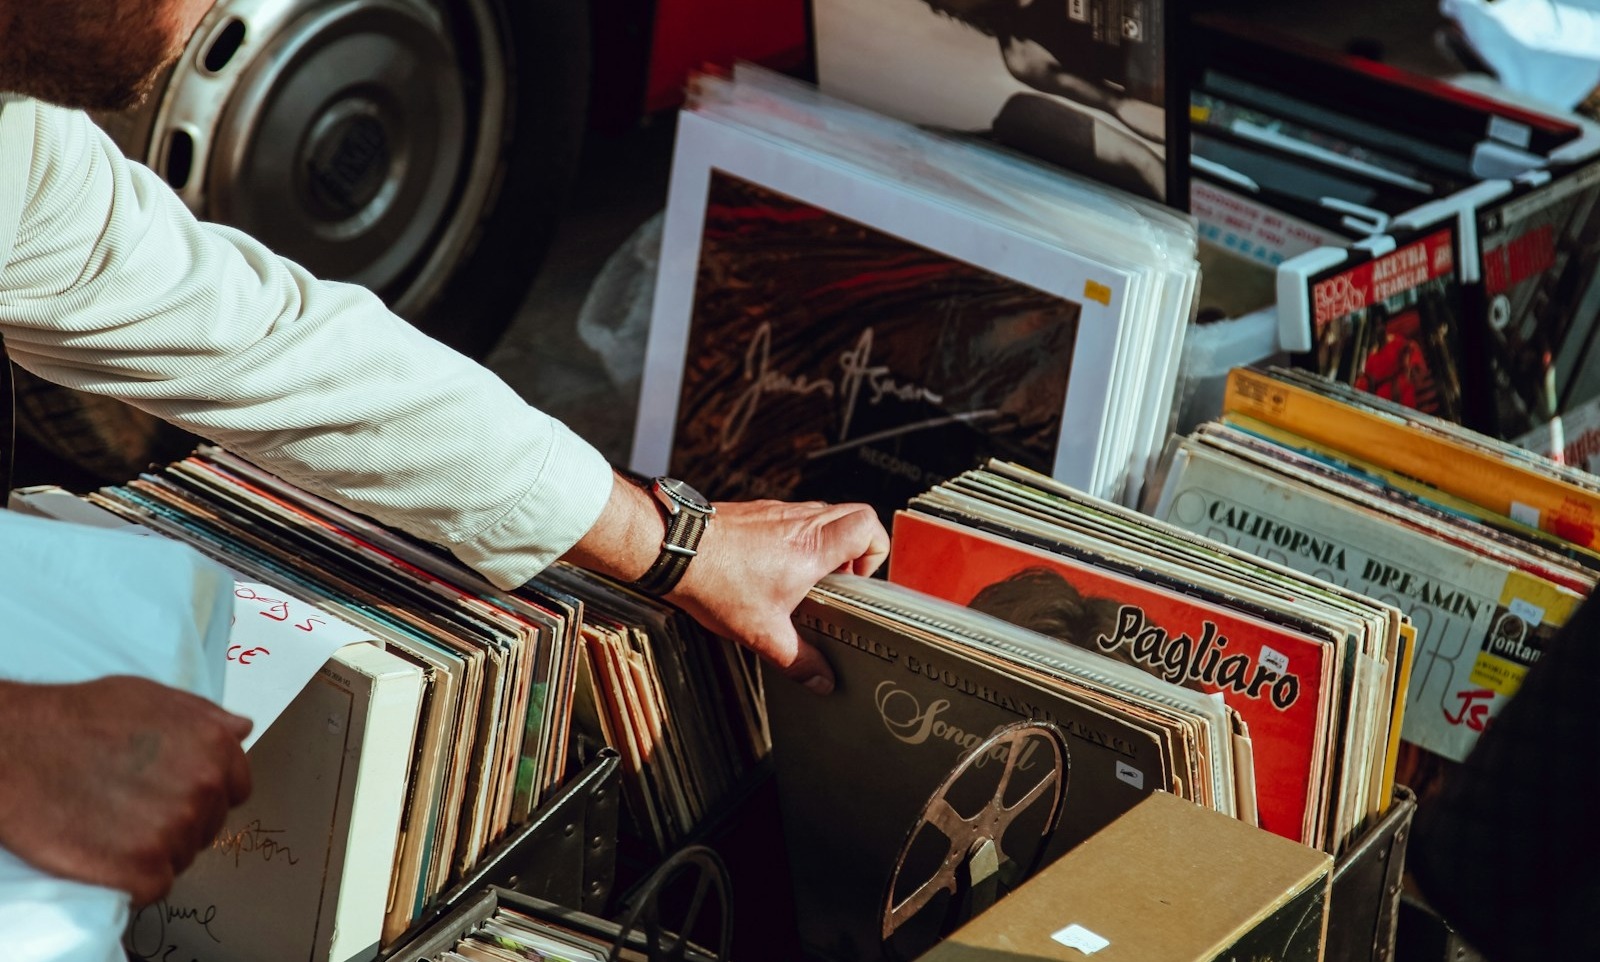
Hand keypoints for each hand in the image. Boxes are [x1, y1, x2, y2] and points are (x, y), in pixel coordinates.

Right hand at [0, 676, 252, 905]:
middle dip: (178, 822)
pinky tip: (106, 856)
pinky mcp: (139, 869)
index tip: (172, 794)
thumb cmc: (79, 717)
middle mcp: (203, 789)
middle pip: (208, 827)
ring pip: (181, 857)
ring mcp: (173, 831)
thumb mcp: (152, 697)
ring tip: (112, 828)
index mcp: (215, 748)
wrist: (17, 748)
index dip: (205, 795)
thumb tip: (242, 730)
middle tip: (131, 810)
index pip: (236, 791)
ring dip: (153, 851)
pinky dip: (132, 880)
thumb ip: (204, 717)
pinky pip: (153, 886)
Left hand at [666, 499, 888, 693]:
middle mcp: (801, 521)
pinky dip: (797, 538)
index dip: (875, 552)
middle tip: (839, 580)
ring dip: (826, 543)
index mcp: (813, 547)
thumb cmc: (716, 582)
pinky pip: (793, 517)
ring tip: (806, 578)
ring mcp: (779, 511)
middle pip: (853, 514)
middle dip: (856, 548)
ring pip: (823, 514)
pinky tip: (774, 569)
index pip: (868, 525)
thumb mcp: (763, 633)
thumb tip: (822, 679)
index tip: (857, 581)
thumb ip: (799, 660)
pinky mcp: (757, 511)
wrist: (674, 550)